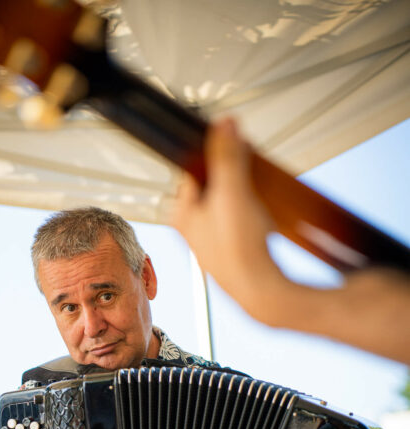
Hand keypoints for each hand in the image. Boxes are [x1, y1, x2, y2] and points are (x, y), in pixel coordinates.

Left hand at [173, 118, 286, 321]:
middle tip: (249, 174)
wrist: (260, 289)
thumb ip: (227, 155)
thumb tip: (225, 123)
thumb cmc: (239, 248)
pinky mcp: (229, 254)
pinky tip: (262, 221)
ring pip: (226, 206)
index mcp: (182, 213)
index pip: (194, 170)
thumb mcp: (232, 190)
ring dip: (243, 196)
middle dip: (232, 176)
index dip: (217, 156)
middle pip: (212, 187)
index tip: (236, 147)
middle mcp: (191, 230)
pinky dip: (250, 217)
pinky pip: (238, 225)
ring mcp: (210, 243)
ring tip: (257, 199)